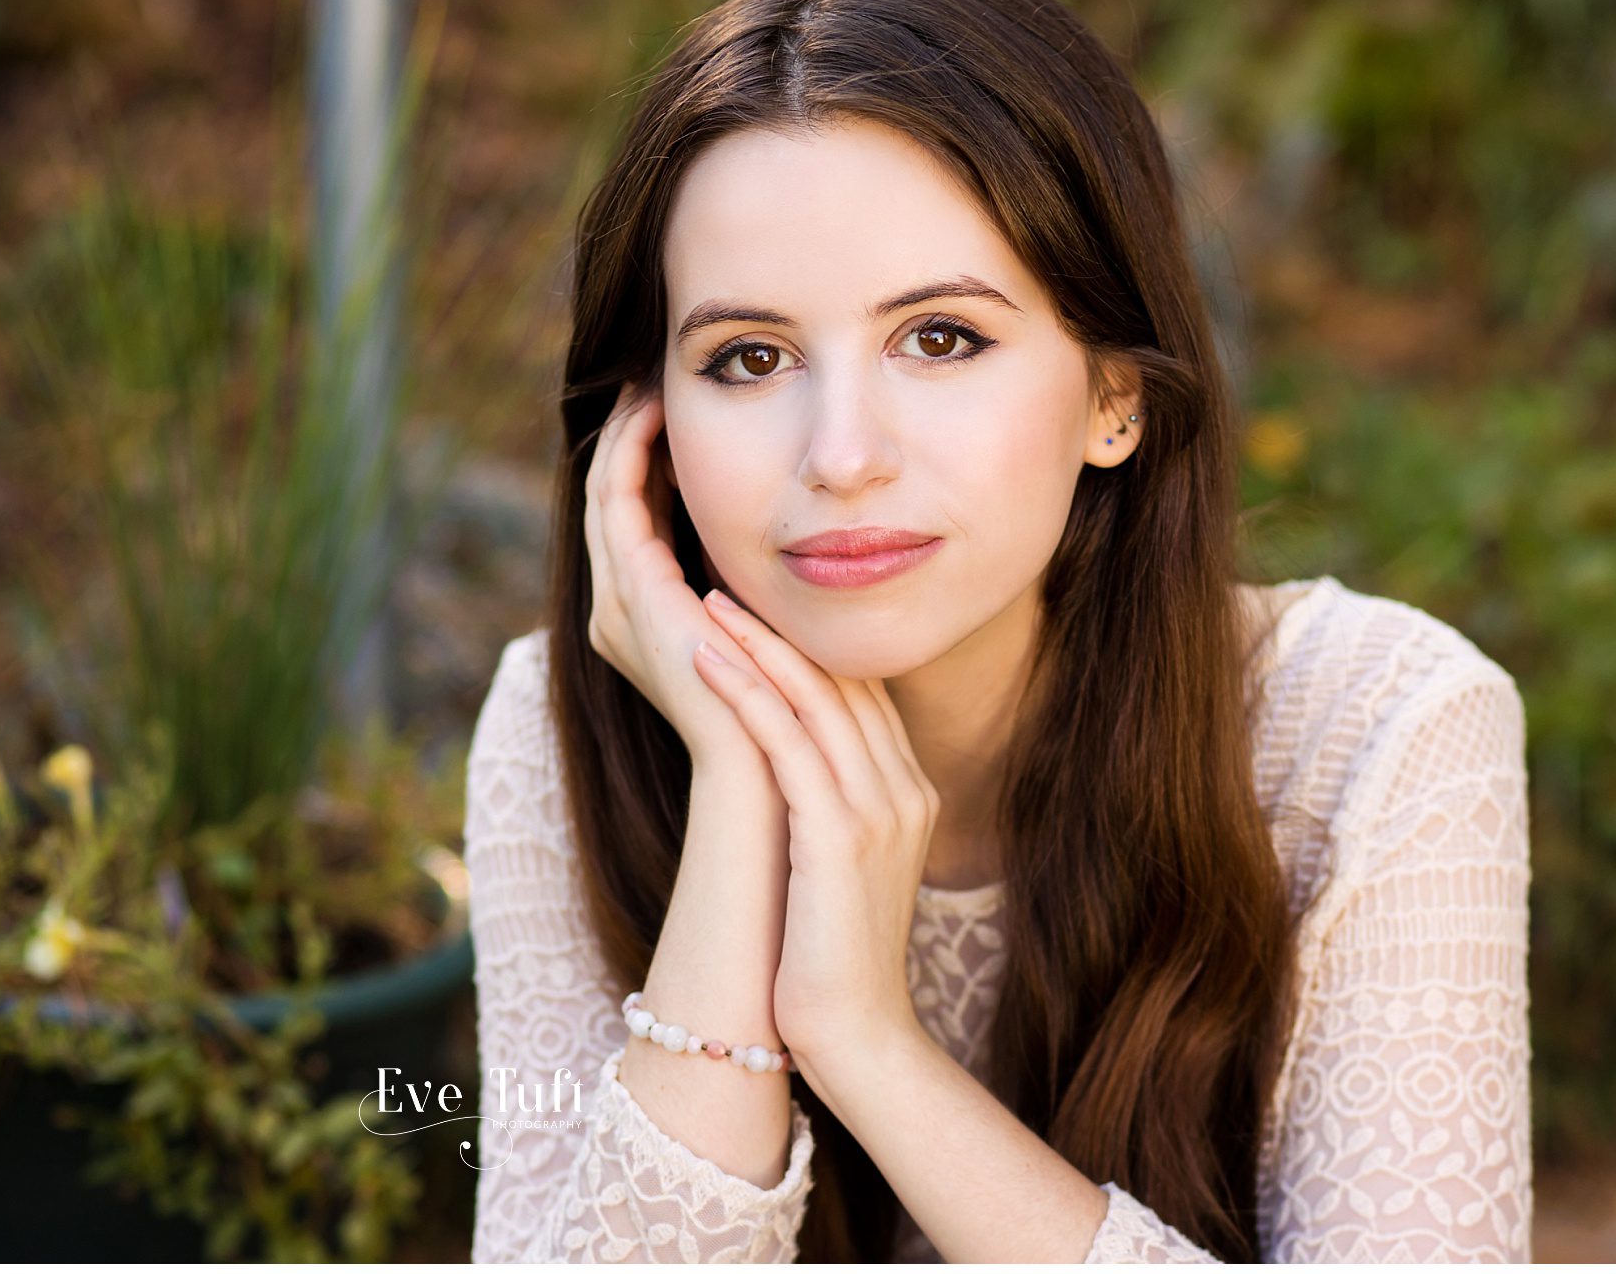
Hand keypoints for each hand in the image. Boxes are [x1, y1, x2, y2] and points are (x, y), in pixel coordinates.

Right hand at [583, 384, 777, 766]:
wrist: (770, 773)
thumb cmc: (788, 713)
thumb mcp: (771, 627)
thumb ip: (761, 583)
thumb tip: (801, 536)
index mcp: (644, 619)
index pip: (633, 518)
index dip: (647, 459)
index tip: (678, 408)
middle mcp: (617, 609)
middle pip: (607, 498)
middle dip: (626, 435)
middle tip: (649, 376)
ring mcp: (618, 603)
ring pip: (603, 490)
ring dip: (624, 433)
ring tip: (649, 383)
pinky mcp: (633, 595)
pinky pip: (616, 502)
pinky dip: (631, 452)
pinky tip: (657, 414)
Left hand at [690, 586, 938, 1069]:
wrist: (859, 1038)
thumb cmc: (832, 960)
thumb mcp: (844, 868)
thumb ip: (834, 810)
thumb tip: (792, 776)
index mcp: (908, 794)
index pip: (862, 694)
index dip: (811, 643)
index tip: (761, 605)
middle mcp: (903, 791)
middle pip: (844, 681)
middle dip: (784, 625)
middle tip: (727, 578)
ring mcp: (878, 811)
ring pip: (817, 698)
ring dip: (758, 641)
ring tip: (707, 598)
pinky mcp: (840, 836)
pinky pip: (789, 742)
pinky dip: (746, 692)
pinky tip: (707, 657)